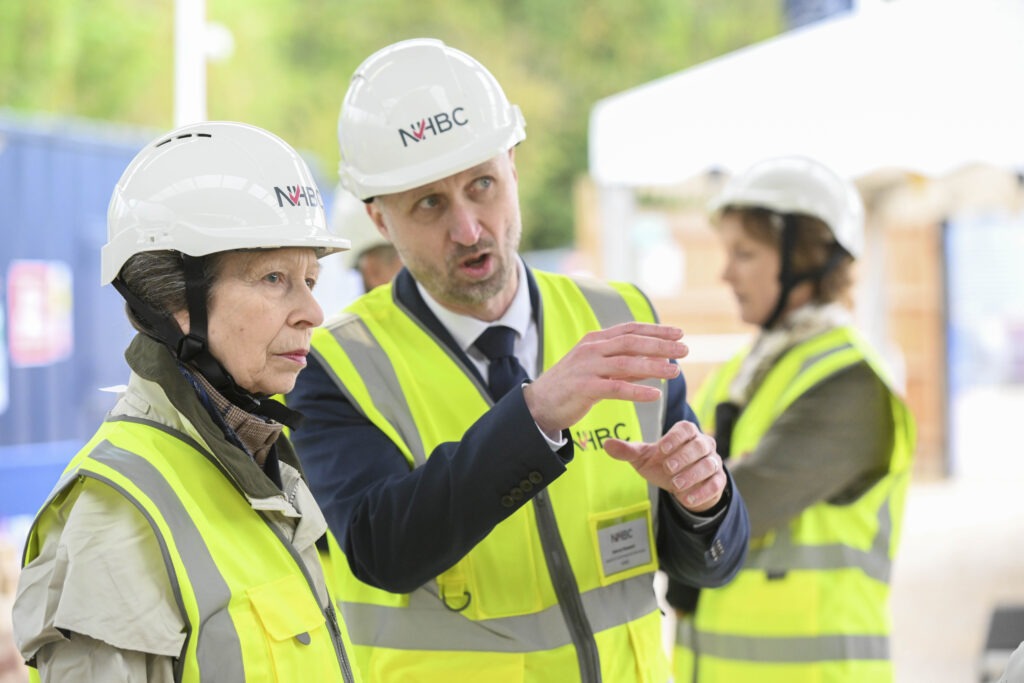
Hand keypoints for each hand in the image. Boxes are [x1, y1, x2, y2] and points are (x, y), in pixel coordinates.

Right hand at [522, 322, 686, 434]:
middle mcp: (591, 349)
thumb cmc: (571, 386)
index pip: (630, 329)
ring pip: (627, 363)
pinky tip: (655, 394)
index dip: (656, 330)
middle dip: (661, 344)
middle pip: (632, 342)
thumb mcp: (599, 370)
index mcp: (595, 340)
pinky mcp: (584, 388)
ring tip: (675, 371)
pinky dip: (637, 390)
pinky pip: (616, 388)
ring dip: (654, 366)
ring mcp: (587, 367)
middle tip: (685, 349)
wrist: (539, 404)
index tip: (679, 333)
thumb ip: (626, 366)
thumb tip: (657, 363)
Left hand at [604, 421, 725, 512]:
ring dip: (693, 474)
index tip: (661, 448)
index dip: (675, 437)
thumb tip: (606, 444)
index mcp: (686, 434)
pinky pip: (716, 483)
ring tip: (676, 484)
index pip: (686, 428)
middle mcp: (703, 444)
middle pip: (700, 445)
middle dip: (684, 456)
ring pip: (710, 464)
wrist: (681, 486)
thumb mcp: (643, 458)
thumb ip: (628, 451)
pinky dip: (702, 491)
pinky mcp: (718, 480)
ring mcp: (713, 462)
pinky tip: (686, 498)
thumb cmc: (662, 465)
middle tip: (668, 468)